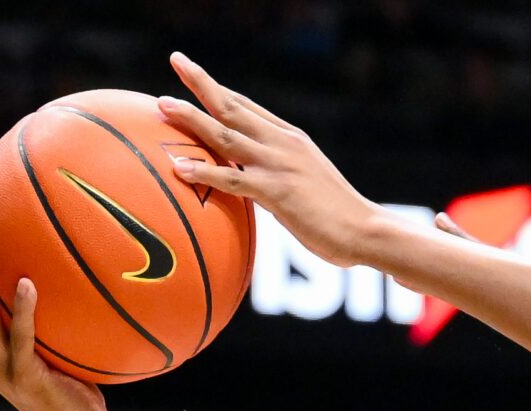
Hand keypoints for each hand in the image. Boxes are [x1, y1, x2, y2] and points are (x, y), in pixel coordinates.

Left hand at [159, 53, 382, 264]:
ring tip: (162, 104)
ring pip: (226, 135)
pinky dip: (203, 172)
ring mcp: (279, 166)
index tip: (192, 71)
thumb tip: (254, 183)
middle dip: (201, 82)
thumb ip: (281, 175)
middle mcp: (283, 144)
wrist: (368, 230)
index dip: (218, 88)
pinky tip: (178, 168)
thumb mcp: (308, 183)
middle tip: (176, 60)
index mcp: (290, 139)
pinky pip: (232, 180)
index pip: (247, 106)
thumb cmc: (339, 216)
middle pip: (233, 107)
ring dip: (192, 118)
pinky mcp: (278, 192)